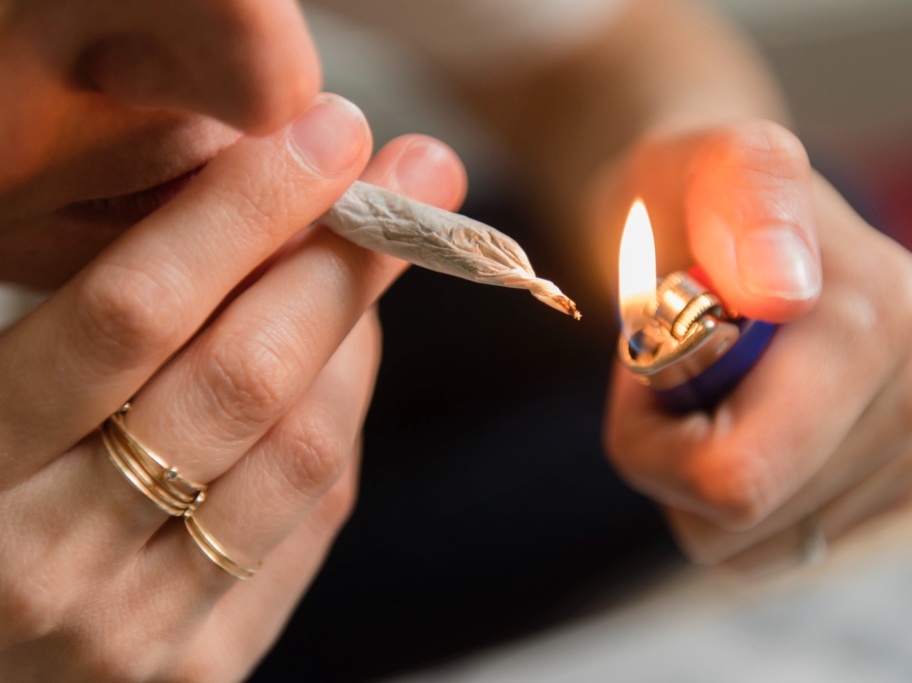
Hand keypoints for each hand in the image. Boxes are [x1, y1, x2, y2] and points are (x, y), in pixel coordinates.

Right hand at [0, 95, 465, 680]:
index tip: (328, 139)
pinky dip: (343, 417)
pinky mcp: (204, 670)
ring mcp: (134, 631)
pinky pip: (313, 516)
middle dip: (342, 263)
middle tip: (414, 185)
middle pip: (242, 379)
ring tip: (376, 261)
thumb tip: (257, 221)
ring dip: (358, 334)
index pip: (127, 314)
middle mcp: (49, 561)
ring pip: (302, 449)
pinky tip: (343, 360)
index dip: (241, 212)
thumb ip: (93, 324)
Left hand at [602, 120, 911, 571]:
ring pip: (756, 544)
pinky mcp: (906, 480)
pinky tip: (747, 419)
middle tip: (671, 369)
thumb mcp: (699, 166)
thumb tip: (783, 292)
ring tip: (711, 385)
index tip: (645, 361)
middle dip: (672, 455)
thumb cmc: (694, 194)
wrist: (722, 212)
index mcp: (885, 316)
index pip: (736, 477)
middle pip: (742, 520)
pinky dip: (737, 495)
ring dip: (700, 473)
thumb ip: (742, 200)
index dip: (653, 437)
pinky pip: (780, 546)